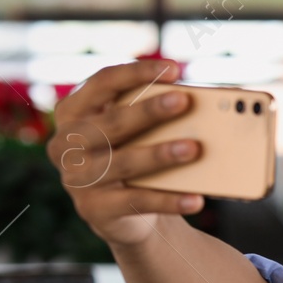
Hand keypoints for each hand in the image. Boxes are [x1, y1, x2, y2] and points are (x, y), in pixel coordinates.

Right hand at [48, 59, 204, 247]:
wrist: (125, 213)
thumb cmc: (135, 155)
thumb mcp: (139, 131)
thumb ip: (159, 111)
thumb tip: (217, 101)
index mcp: (74, 111)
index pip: (103, 82)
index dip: (137, 73)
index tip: (174, 68)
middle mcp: (66, 143)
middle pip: (111, 122)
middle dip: (148, 110)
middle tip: (183, 100)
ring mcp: (75, 178)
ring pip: (123, 162)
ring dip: (160, 154)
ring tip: (194, 148)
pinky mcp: (93, 209)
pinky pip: (136, 202)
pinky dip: (169, 201)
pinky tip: (196, 199)